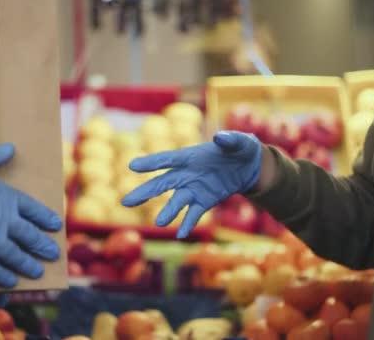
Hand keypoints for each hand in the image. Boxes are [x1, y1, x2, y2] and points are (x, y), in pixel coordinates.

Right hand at [0, 144, 61, 287]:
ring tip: (38, 273)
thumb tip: (11, 148)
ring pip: (15, 255)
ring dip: (27, 264)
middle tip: (54, 254)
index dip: (45, 217)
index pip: (32, 208)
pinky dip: (2, 276)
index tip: (56, 225)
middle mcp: (3, 219)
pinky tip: (11, 282)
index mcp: (4, 195)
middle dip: (42, 245)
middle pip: (29, 234)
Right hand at [122, 131, 261, 237]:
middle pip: (163, 183)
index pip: (168, 159)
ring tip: (159, 223)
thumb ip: (230, 140)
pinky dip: (187, 223)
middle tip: (126, 201)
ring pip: (176, 201)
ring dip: (168, 212)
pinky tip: (180, 235)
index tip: (133, 166)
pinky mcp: (204, 201)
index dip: (152, 162)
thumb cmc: (240, 148)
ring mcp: (194, 189)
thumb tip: (219, 138)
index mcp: (190, 156)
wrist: (248, 167)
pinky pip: (194, 213)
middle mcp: (187, 173)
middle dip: (145, 192)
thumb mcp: (241, 142)